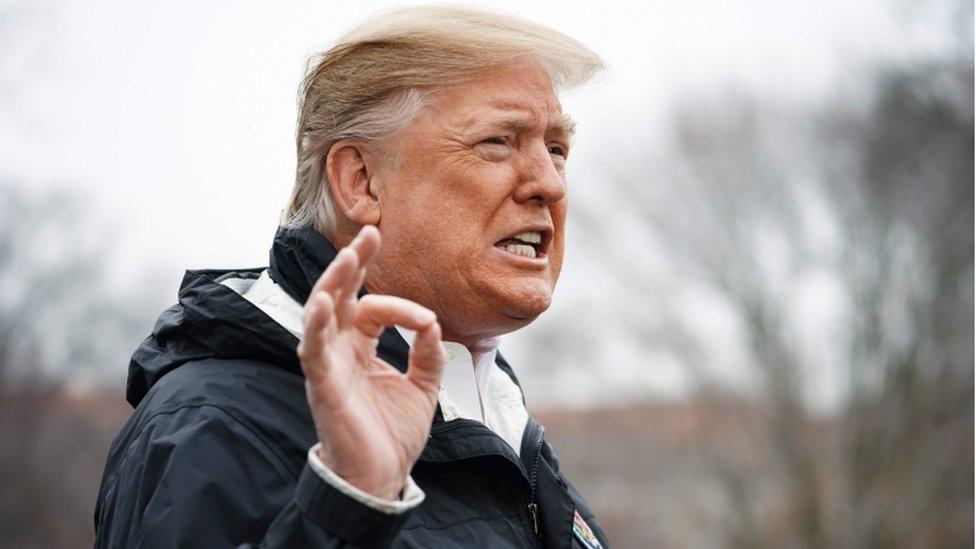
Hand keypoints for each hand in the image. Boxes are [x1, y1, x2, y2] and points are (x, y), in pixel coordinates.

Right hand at [298, 225, 445, 499]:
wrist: (381, 478)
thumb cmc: (392, 434)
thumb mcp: (423, 387)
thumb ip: (429, 353)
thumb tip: (432, 321)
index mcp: (362, 348)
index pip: (374, 308)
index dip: (401, 306)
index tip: (427, 322)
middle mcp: (341, 350)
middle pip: (340, 296)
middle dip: (352, 263)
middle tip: (369, 232)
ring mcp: (328, 365)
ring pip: (322, 313)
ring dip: (334, 283)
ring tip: (348, 256)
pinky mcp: (323, 385)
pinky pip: (313, 350)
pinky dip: (316, 326)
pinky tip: (322, 303)